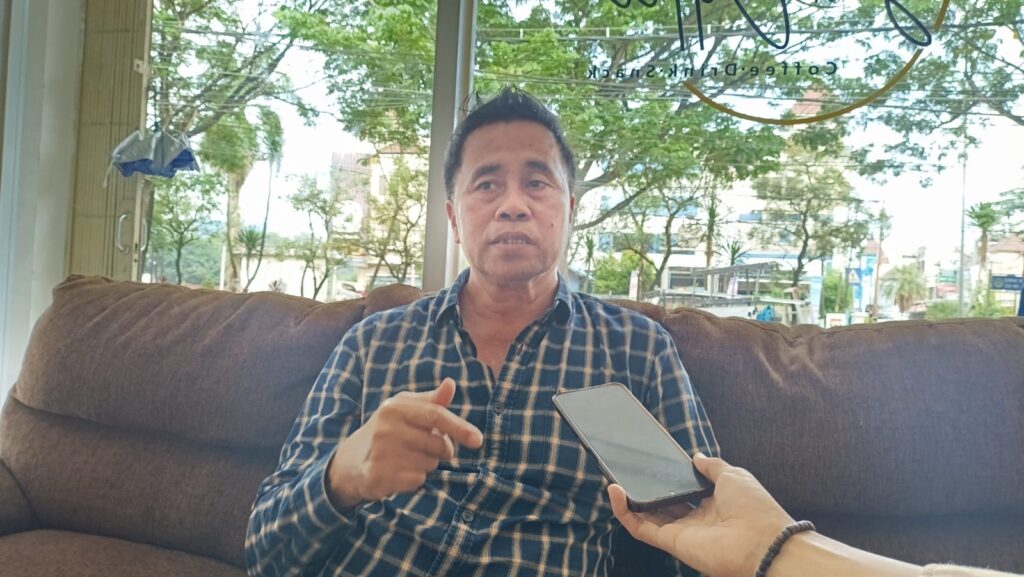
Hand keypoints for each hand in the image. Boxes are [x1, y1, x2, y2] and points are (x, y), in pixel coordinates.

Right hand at [327, 378, 483, 508]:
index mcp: (395, 407)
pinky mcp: (379, 476)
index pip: (436, 415)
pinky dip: (416, 479)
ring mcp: (381, 453)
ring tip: (407, 458)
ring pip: (430, 464)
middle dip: (441, 450)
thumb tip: (451, 383)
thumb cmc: (388, 431)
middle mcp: (386, 428)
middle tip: (423, 447)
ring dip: (427, 465)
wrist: (351, 461)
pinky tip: (400, 472)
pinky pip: (418, 480)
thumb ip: (432, 400)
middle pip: (439, 444)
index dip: (460, 427)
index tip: (478, 440)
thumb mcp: (406, 410)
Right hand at [608, 455, 794, 576]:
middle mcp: (694, 519)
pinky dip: (624, 512)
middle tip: (627, 471)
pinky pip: (641, 528)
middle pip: (662, 504)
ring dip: (628, 500)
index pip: (683, 492)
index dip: (667, 480)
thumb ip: (711, 466)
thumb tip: (696, 456)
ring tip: (614, 479)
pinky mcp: (670, 542)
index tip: (652, 465)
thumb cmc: (754, 507)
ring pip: (646, 517)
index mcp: (712, 503)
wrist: (763, 542)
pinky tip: (615, 491)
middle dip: (645, 489)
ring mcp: (681, 531)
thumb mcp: (733, 475)